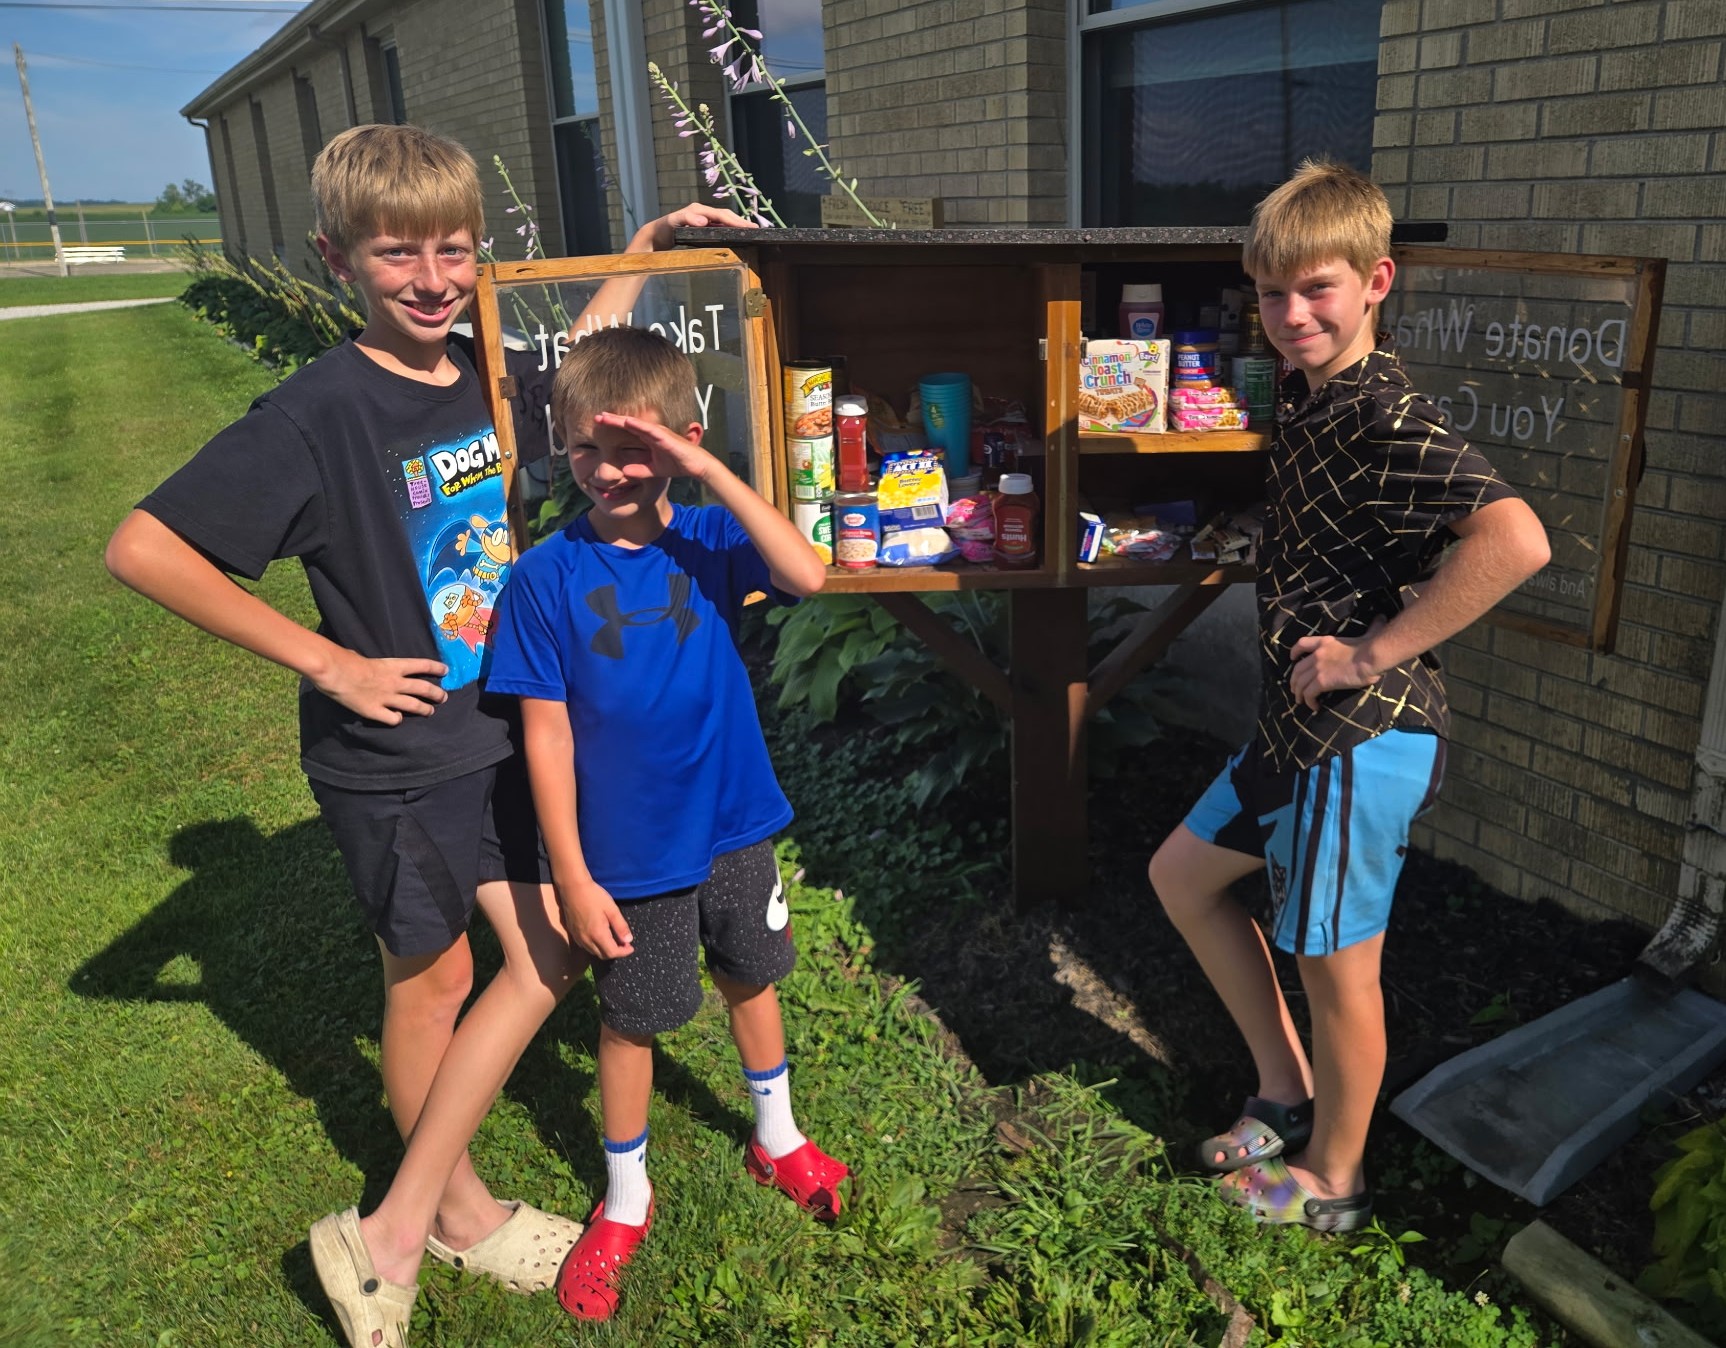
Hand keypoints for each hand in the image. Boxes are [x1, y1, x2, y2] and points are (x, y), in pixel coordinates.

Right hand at [313, 646, 447, 722]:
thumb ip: (374, 664)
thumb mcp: (367, 657)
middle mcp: (395, 682)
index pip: (422, 665)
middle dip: (437, 694)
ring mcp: (387, 698)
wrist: (336, 672)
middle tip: (444, 697)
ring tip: (430, 711)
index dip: (436, 668)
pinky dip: (396, 719)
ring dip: (425, 709)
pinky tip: (396, 719)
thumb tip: (365, 662)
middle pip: (424, 688)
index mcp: (394, 666)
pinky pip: (393, 719)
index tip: (446, 670)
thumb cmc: (347, 660)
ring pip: (414, 706)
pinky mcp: (376, 711)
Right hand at [556, 877, 634, 959]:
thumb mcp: (612, 909)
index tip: (631, 947)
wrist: (573, 887)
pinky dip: (595, 947)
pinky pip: (585, 946)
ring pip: (593, 952)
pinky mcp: (572, 933)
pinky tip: (600, 937)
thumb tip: (629, 940)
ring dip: (605, 951)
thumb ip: (620, 926)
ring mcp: (578, 937)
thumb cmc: (594, 896)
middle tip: (624, 944)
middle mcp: (586, 939)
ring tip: (614, 941)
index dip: (623, 953)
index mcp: (597, 934)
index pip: (612, 953)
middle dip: (615, 953)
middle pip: (602, 955)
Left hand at [593, 411, 717, 481]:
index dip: (614, 425)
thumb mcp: (654, 470)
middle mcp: (653, 432)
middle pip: (630, 423)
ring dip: (622, 420)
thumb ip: (639, 470)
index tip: (598, 422)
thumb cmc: (678, 464)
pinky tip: (628, 422)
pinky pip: (651, 430)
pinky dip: (639, 425)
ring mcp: (660, 433)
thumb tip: (624, 472)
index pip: (628, 429)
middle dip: (613, 419)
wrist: (697, 466)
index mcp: (649, 438)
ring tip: (607, 417)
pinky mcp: (667, 438)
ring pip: (637, 424)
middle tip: (597, 416)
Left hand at [627, 202, 756, 253]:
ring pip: (724, 221)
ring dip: (737, 225)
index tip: (748, 227)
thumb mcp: (672, 223)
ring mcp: (702, 219)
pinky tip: (736, 235)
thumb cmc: (663, 230)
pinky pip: (719, 226)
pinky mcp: (701, 227)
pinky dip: (729, 229)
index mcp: (698, 210)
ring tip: (750, 231)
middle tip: (756, 229)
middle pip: (725, 216)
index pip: (721, 215)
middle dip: (740, 222)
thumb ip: (686, 220)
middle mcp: (702, 213)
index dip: (735, 221)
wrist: (654, 236)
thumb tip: (703, 220)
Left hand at [1287, 618, 1386, 710]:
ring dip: (1298, 693)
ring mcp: (1317, 668)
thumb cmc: (1371, 646)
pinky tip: (1314, 706)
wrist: (1369, 657)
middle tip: (1295, 689)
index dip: (1294, 652)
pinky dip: (1308, 701)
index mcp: (1325, 642)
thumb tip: (1381, 618)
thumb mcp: (1367, 634)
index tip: (1292, 658)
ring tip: (1301, 701)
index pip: (1302, 643)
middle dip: (1294, 680)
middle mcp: (1317, 654)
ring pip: (1300, 683)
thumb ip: (1371, 627)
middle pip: (1297, 669)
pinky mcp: (1322, 681)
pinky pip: (1309, 693)